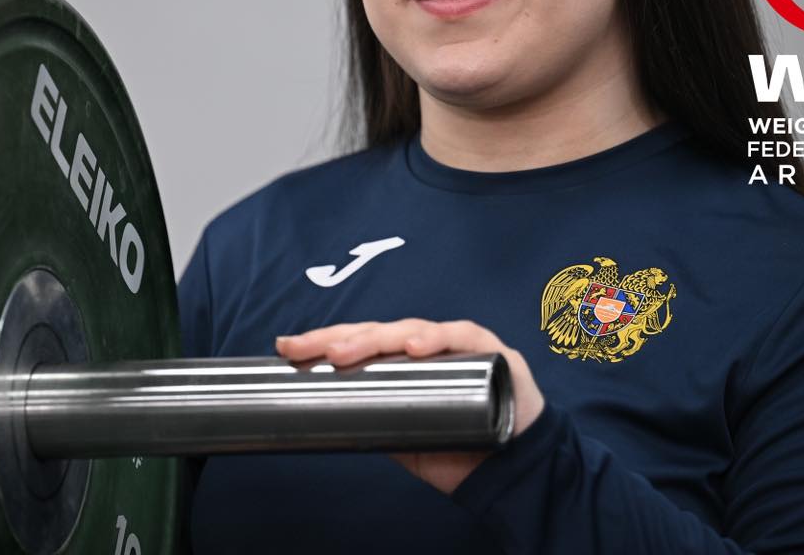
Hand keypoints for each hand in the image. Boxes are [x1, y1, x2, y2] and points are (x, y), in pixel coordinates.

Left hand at [275, 318, 544, 493]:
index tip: (289, 347)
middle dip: (339, 338)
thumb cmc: (461, 448)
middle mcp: (429, 345)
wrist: (514, 471)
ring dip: (377, 338)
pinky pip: (461, 338)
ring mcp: (459, 344)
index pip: (362, 344)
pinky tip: (415, 346)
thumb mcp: (406, 436)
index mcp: (407, 361)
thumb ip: (378, 419)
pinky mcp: (491, 351)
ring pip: (411, 330)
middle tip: (307, 349)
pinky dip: (437, 339)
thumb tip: (328, 414)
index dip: (326, 342)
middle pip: (378, 332)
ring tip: (346, 352)